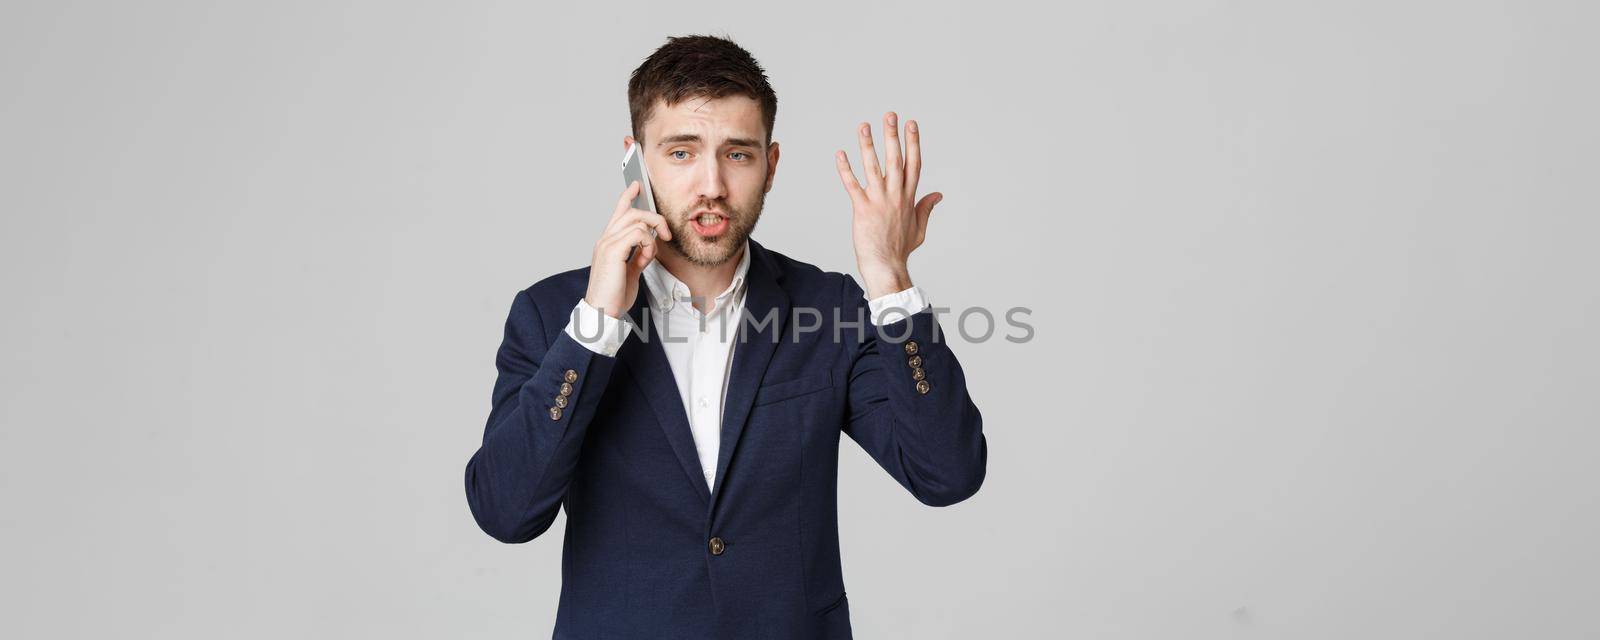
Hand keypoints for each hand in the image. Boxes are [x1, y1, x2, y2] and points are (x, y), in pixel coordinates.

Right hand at [584, 180, 671, 317]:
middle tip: (665, 233)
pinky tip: (646, 258)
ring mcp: (607, 243)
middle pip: (632, 212)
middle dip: (654, 218)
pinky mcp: (613, 251)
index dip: (627, 197)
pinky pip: (638, 234)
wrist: (603, 312)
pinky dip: (648, 245)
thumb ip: (638, 257)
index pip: (618, 213)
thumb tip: (649, 248)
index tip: (637, 185)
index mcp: (608, 243)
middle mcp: (605, 239)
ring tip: (651, 254)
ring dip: (652, 236)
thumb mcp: (631, 272)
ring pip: (637, 220)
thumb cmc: (614, 296)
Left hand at [835, 111, 943, 298]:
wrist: (886, 266)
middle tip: (890, 115)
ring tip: (864, 126)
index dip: (913, 143)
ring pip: (874, 168)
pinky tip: (840, 153)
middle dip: (893, 136)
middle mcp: (895, 196)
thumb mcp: (919, 228)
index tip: (911, 124)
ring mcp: (879, 201)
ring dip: (868, 146)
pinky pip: (852, 185)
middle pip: (896, 160)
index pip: (913, 164)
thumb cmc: (901, 249)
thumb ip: (926, 208)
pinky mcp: (862, 209)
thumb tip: (937, 195)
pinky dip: (846, 169)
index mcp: (909, 198)